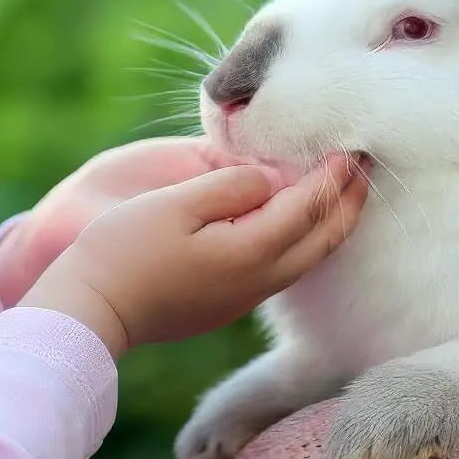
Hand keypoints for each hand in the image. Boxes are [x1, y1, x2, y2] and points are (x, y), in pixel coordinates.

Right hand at [17, 152, 366, 359]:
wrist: (93, 309)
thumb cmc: (125, 249)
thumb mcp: (176, 204)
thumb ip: (230, 186)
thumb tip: (269, 179)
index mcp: (249, 251)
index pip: (308, 208)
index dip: (331, 177)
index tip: (351, 148)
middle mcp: (259, 279)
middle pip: (323, 239)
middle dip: (349, 201)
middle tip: (364, 166)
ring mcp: (246, 296)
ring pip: (308, 258)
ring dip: (330, 222)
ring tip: (342, 190)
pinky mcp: (230, 303)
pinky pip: (285, 267)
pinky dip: (304, 239)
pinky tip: (297, 220)